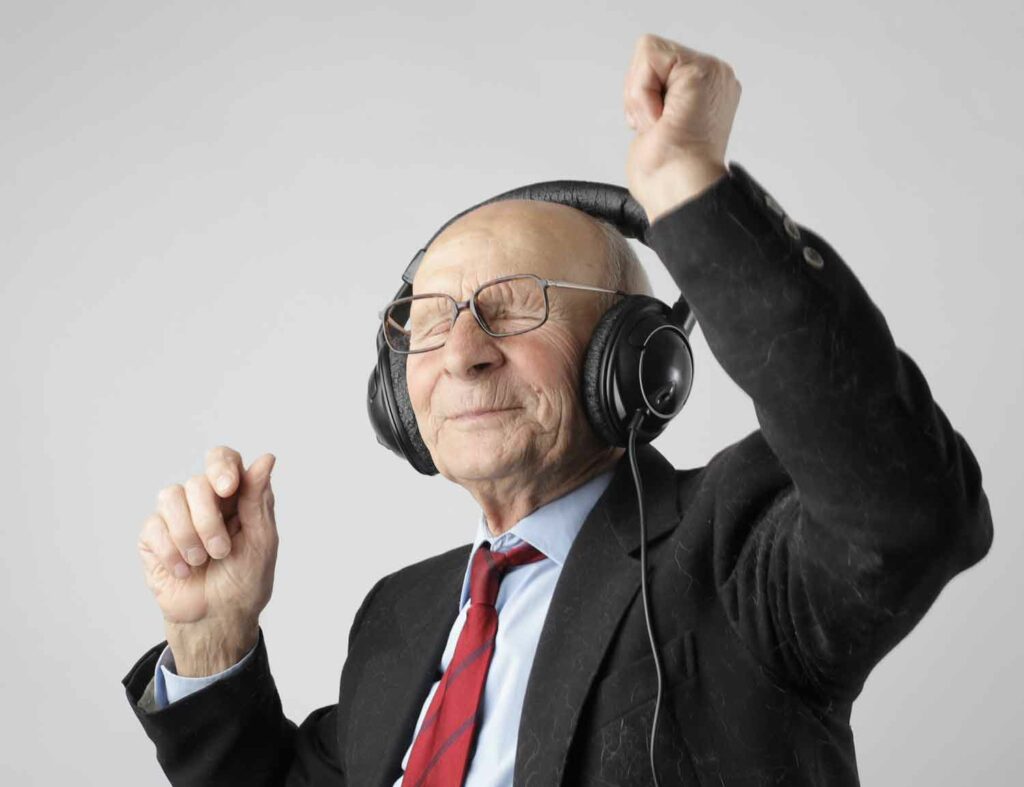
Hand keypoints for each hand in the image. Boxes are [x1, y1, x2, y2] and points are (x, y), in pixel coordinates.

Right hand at [137, 447, 277, 675]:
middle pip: (197, 482)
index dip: (221, 466)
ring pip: (170, 497)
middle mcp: (203, 500)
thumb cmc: (244, 581)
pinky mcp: (152, 536)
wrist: (217, 619)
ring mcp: (176, 516)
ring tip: (202, 561)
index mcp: (234, 496)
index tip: (227, 489)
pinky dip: (171, 552)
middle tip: (221, 551)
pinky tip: (184, 570)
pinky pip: (153, 526)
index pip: (222, 459)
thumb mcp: (261, 541)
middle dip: (209, 521)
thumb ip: (259, 499)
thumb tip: (267, 458)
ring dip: (189, 535)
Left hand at [623, 33, 741, 222]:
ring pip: (649, 53)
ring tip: (660, 124)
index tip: (656, 128)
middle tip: (656, 128)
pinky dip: (642, 92)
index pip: (656, 67)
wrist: (680, 193)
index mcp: (706, 93)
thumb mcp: (654, 130)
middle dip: (639, 93)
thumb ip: (655, 102)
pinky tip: (660, 118)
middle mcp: (715, 79)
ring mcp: (712, 73)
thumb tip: (647, 105)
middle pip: (651, 55)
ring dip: (640, 95)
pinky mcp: (701, 72)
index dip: (642, 97)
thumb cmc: (668, 178)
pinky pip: (649, 57)